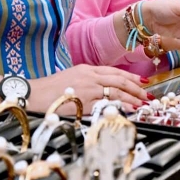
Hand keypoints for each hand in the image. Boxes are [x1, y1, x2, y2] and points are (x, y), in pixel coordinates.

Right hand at [31, 65, 148, 113]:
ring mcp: (87, 89)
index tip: (143, 81)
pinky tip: (129, 110)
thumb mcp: (71, 78)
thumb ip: (88, 81)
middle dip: (136, 87)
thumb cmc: (49, 90)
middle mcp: (89, 76)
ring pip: (116, 91)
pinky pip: (106, 104)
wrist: (32, 94)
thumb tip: (103, 89)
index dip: (131, 76)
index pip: (114, 71)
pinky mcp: (83, 102)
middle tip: (148, 94)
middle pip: (119, 80)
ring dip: (132, 98)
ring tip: (143, 103)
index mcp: (87, 69)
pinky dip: (120, 106)